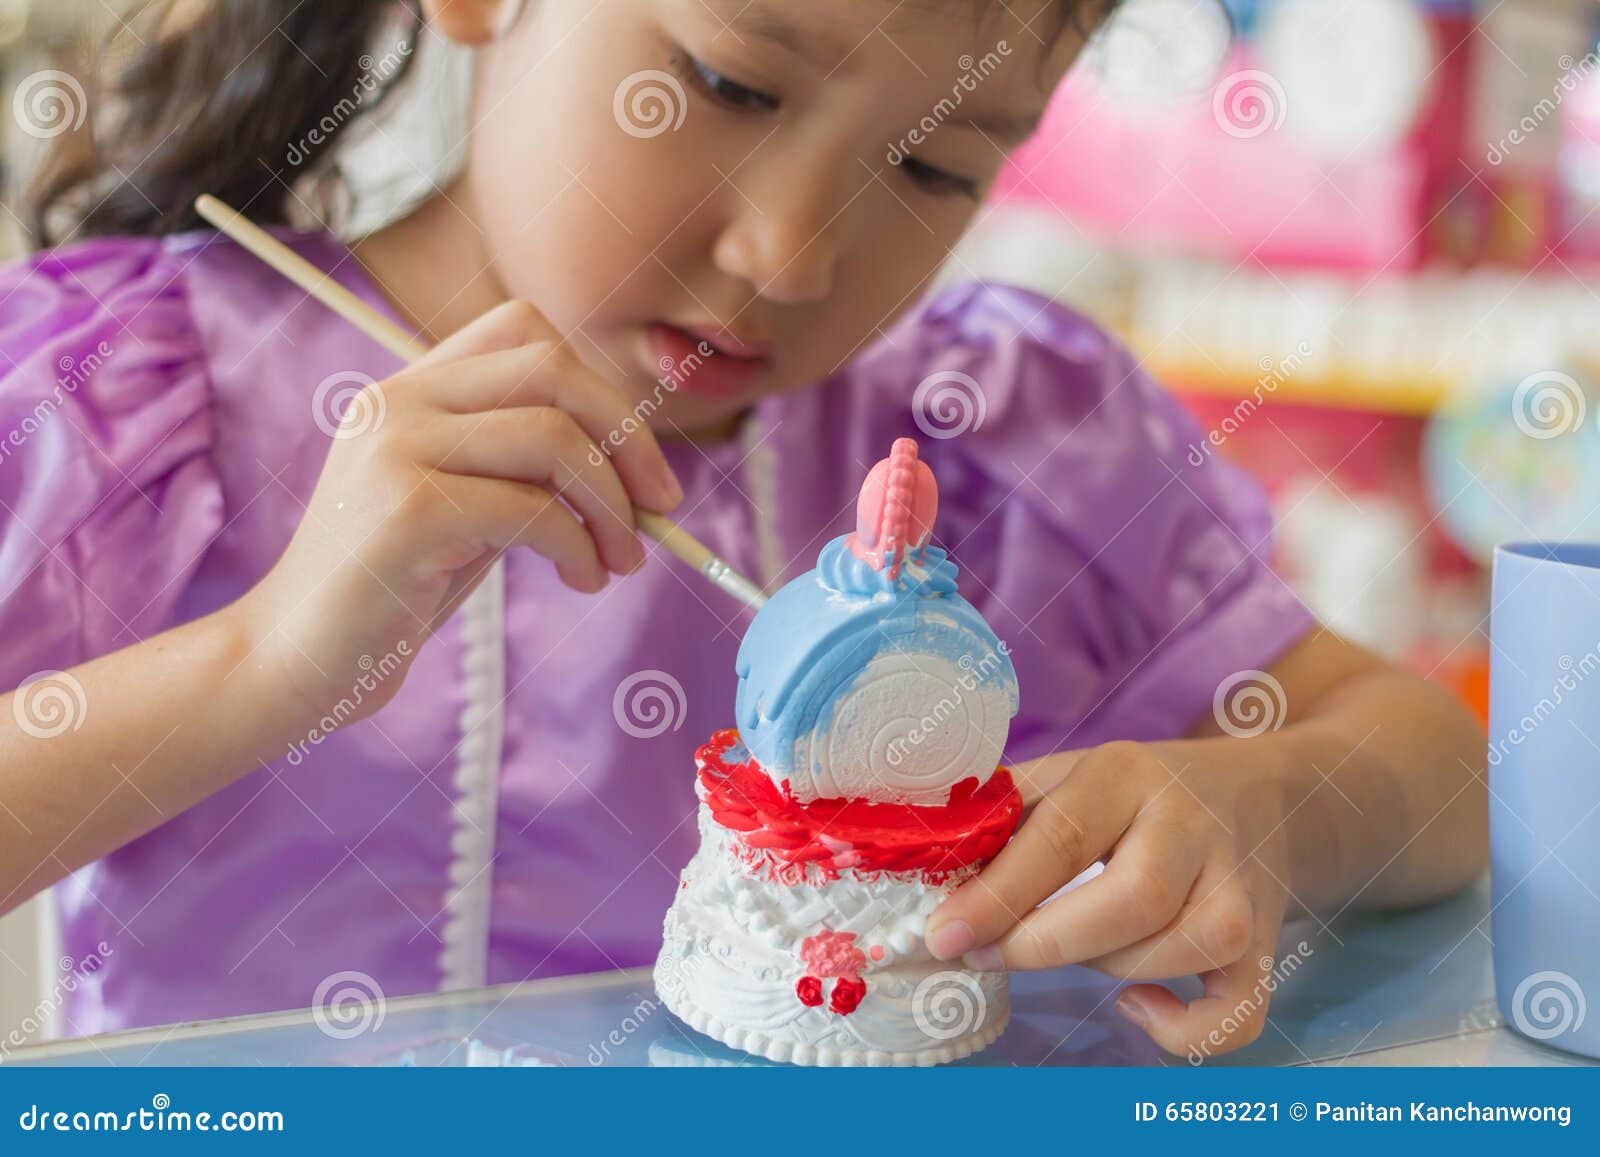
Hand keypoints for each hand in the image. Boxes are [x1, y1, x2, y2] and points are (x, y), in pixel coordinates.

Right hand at [241, 300, 682, 722]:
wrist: (301, 661)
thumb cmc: (396, 590)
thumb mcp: (468, 506)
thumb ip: (527, 466)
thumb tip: (638, 462)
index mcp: (409, 388)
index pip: (525, 329)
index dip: (599, 388)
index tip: (636, 460)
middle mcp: (397, 401)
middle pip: (553, 370)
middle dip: (628, 439)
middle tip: (661, 508)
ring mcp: (396, 450)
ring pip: (553, 440)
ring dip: (611, 506)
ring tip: (620, 562)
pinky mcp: (407, 511)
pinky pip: (533, 511)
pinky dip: (580, 548)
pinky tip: (583, 580)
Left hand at [924, 738, 1295, 1058]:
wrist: (1266, 795)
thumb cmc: (1138, 794)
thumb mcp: (1072, 777)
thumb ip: (1004, 813)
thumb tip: (920, 860)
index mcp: (1126, 774)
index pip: (1061, 836)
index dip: (997, 895)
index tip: (942, 934)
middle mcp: (1191, 825)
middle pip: (1132, 899)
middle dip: (1044, 943)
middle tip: (987, 955)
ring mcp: (1239, 886)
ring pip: (1179, 950)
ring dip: (1107, 968)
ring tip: (1075, 945)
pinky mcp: (1266, 943)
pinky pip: (1236, 1011)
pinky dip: (1181, 1028)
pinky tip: (1138, 1003)